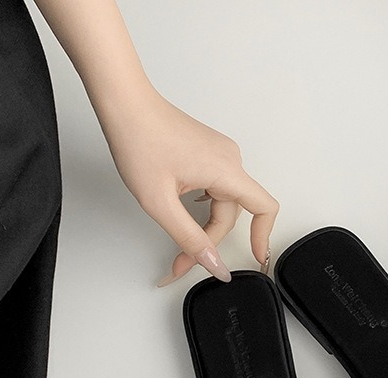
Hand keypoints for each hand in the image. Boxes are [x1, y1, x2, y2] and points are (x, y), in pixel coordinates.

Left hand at [102, 89, 278, 284]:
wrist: (124, 103)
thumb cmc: (138, 139)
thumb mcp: (160, 202)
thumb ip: (189, 238)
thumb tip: (213, 263)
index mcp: (225, 170)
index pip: (264, 208)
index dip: (264, 236)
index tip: (256, 258)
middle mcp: (229, 160)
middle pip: (233, 213)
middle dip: (211, 240)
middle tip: (184, 261)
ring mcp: (220, 154)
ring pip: (223, 202)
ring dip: (205, 225)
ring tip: (180, 242)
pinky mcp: (208, 152)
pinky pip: (216, 188)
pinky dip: (203, 209)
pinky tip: (184, 214)